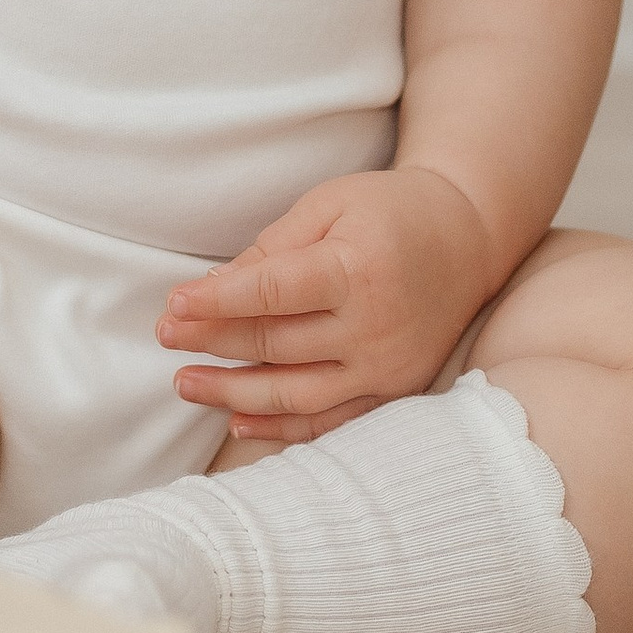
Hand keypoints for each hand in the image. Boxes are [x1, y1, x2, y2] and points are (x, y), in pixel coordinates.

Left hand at [159, 167, 498, 446]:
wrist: (468, 239)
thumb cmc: (390, 212)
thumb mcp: (330, 205)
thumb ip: (273, 248)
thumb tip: (210, 289)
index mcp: (359, 268)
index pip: (272, 292)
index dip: (216, 303)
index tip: (172, 305)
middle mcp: (376, 326)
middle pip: (277, 344)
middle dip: (212, 343)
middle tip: (165, 337)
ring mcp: (388, 367)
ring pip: (296, 394)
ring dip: (234, 394)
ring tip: (185, 384)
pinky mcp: (395, 391)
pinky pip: (331, 421)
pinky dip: (283, 428)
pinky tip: (238, 422)